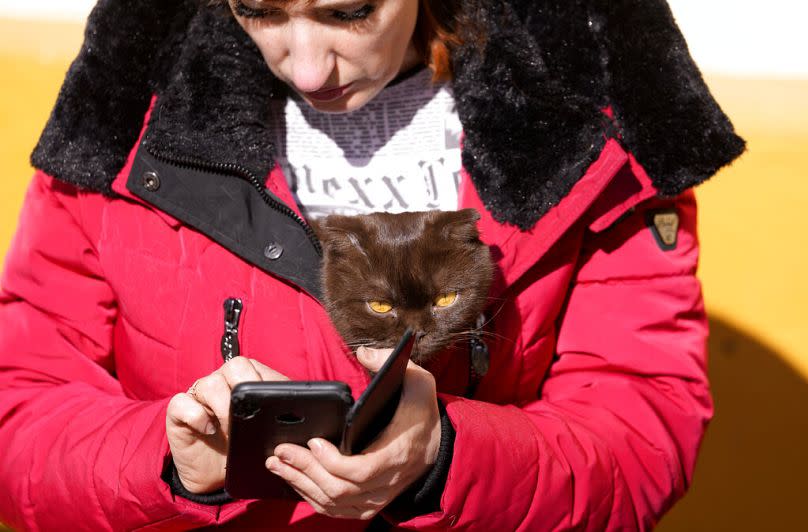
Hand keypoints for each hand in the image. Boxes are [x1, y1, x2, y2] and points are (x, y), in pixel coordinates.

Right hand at [166, 357, 287, 493]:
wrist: (215, 473)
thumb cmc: (246, 446)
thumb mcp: (268, 431)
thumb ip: (282, 415)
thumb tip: (304, 413)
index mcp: (247, 379)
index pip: (257, 367)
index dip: (266, 384)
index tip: (274, 407)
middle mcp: (223, 381)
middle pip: (235, 366)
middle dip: (246, 391)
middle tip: (250, 418)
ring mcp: (199, 395)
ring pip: (209, 383)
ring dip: (223, 408)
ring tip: (231, 432)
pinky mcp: (179, 412)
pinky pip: (182, 403)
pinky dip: (196, 416)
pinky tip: (209, 431)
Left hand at [267, 347, 441, 519]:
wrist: (438, 445)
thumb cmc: (421, 411)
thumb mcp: (418, 380)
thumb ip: (391, 362)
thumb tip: (364, 352)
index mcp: (398, 452)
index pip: (362, 470)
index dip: (333, 461)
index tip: (314, 441)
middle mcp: (388, 481)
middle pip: (340, 489)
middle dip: (306, 470)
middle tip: (281, 451)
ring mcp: (378, 497)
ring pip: (333, 503)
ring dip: (301, 484)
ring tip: (278, 463)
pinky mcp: (368, 504)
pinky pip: (335, 510)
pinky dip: (311, 497)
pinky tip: (294, 479)